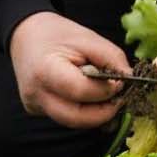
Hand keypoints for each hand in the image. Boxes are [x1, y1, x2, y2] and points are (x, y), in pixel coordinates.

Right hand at [7, 11, 132, 128]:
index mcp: (45, 70)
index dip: (106, 91)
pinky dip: (84, 111)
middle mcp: (36, 93)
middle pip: (76, 118)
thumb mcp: (89, 38)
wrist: (26, 36)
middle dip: (104, 112)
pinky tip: (92, 96)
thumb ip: (112, 59)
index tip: (121, 83)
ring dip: (96, 114)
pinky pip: (66, 117)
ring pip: (72, 121)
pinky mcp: (37, 110)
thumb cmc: (58, 34)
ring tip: (108, 96)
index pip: (80, 91)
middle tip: (120, 98)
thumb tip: (130, 80)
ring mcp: (34, 105)